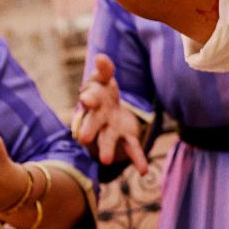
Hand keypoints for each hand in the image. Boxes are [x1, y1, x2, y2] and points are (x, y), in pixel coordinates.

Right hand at [72, 54, 148, 174]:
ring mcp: (111, 131)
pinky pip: (132, 150)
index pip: (90, 100)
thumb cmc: (103, 92)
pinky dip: (138, 160)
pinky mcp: (126, 138)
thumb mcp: (104, 79)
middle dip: (89, 130)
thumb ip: (104, 70)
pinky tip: (144, 171)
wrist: (109, 111)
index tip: (87, 98)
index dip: (89, 98)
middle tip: (84, 138)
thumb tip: (101, 57)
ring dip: (107, 150)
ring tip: (106, 161)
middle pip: (93, 125)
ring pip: (107, 141)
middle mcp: (99, 120)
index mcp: (94, 103)